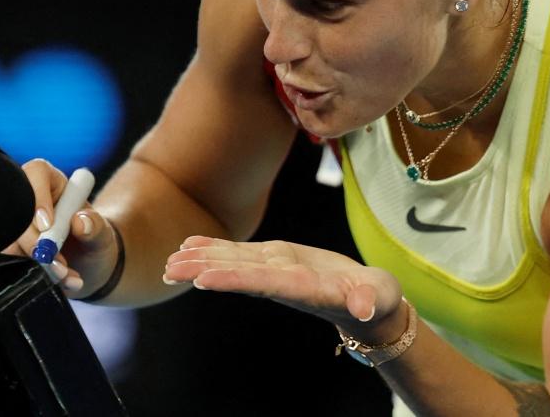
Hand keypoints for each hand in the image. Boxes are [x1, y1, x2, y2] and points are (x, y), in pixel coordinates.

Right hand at [1, 158, 117, 297]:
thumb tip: (80, 221)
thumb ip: (96, 225)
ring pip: (10, 239)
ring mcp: (15, 225)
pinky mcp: (9, 247)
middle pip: (16, 210)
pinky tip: (59, 280)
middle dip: (34, 241)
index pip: (36, 172)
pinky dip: (33, 275)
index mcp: (52, 182)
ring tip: (65, 275)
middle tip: (55, 262)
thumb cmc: (95, 240)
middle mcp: (28, 199)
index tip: (47, 225)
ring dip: (36, 263)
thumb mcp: (103, 234)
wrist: (89, 266)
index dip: (38, 197)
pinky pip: (9, 260)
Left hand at [164, 236, 402, 331]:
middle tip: (170, 270)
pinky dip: (216, 248)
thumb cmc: (376, 300)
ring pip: (234, 264)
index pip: (264, 284)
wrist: (369, 304)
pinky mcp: (278, 260)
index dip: (234, 280)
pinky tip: (190, 244)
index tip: (204, 281)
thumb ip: (371, 300)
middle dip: (205, 271)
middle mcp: (283, 283)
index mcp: (304, 290)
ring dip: (202, 261)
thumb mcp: (379, 298)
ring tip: (171, 260)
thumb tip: (365, 307)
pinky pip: (241, 254)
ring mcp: (277, 271)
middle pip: (239, 275)